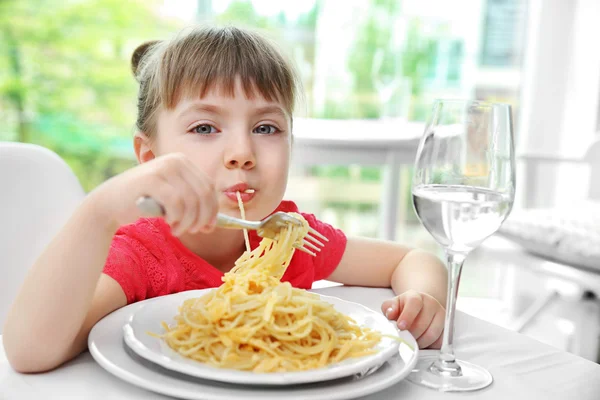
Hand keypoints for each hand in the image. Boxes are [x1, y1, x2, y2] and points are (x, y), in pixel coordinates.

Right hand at [91, 153, 217, 235]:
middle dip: (202, 217)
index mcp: (183, 161)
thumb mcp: (172, 198)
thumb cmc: (144, 202)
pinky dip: (176, 218)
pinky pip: (176, 203)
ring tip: (178, 230)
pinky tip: (169, 223)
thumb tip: (213, 223)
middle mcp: (175, 160)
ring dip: (188, 221)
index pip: (209, 187)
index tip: (208, 227)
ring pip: (191, 201)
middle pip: (204, 194)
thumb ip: (192, 203)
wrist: (109, 202)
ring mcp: (163, 168)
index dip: (213, 210)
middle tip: (194, 231)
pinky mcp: (151, 179)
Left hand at [381, 290, 444, 348]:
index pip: (414, 303)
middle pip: (423, 323)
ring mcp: (441, 316)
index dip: (407, 316)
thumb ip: (389, 308)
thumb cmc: (404, 308)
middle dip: (411, 334)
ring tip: (412, 342)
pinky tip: (421, 342)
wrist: (420, 309)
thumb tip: (390, 314)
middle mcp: (431, 304)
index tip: (400, 326)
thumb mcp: (394, 305)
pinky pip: (439, 342)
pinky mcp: (447, 329)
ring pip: (431, 334)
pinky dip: (429, 346)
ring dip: (419, 342)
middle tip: (404, 339)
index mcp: (416, 296)